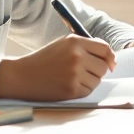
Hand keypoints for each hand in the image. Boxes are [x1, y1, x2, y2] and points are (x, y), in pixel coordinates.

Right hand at [0, 35, 116, 101]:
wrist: (22, 76)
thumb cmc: (44, 60)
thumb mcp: (63, 44)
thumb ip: (86, 47)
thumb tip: (110, 58)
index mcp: (75, 42)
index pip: (105, 49)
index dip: (110, 57)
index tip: (110, 64)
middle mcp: (76, 56)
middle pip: (103, 67)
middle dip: (97, 71)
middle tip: (82, 72)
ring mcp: (74, 73)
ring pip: (97, 80)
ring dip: (89, 81)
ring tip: (71, 78)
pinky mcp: (71, 89)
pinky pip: (88, 91)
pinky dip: (81, 90)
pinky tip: (66, 85)